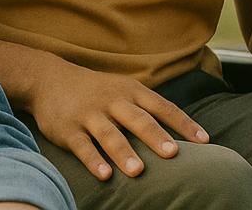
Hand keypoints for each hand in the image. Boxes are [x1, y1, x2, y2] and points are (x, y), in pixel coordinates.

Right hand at [27, 57, 208, 180]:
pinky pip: (82, 146)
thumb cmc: (95, 90)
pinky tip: (104, 175)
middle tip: (172, 154)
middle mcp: (112, 101)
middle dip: (154, 136)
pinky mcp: (68, 129)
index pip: (162, 106)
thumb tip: (183, 136)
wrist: (48, 78)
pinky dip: (93, 160)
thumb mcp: (123, 89)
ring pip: (109, 134)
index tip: (203, 141)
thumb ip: (148, 109)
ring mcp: (89, 114)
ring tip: (138, 171)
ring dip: (124, 152)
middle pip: (137, 119)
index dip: (182, 123)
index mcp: (131, 91)